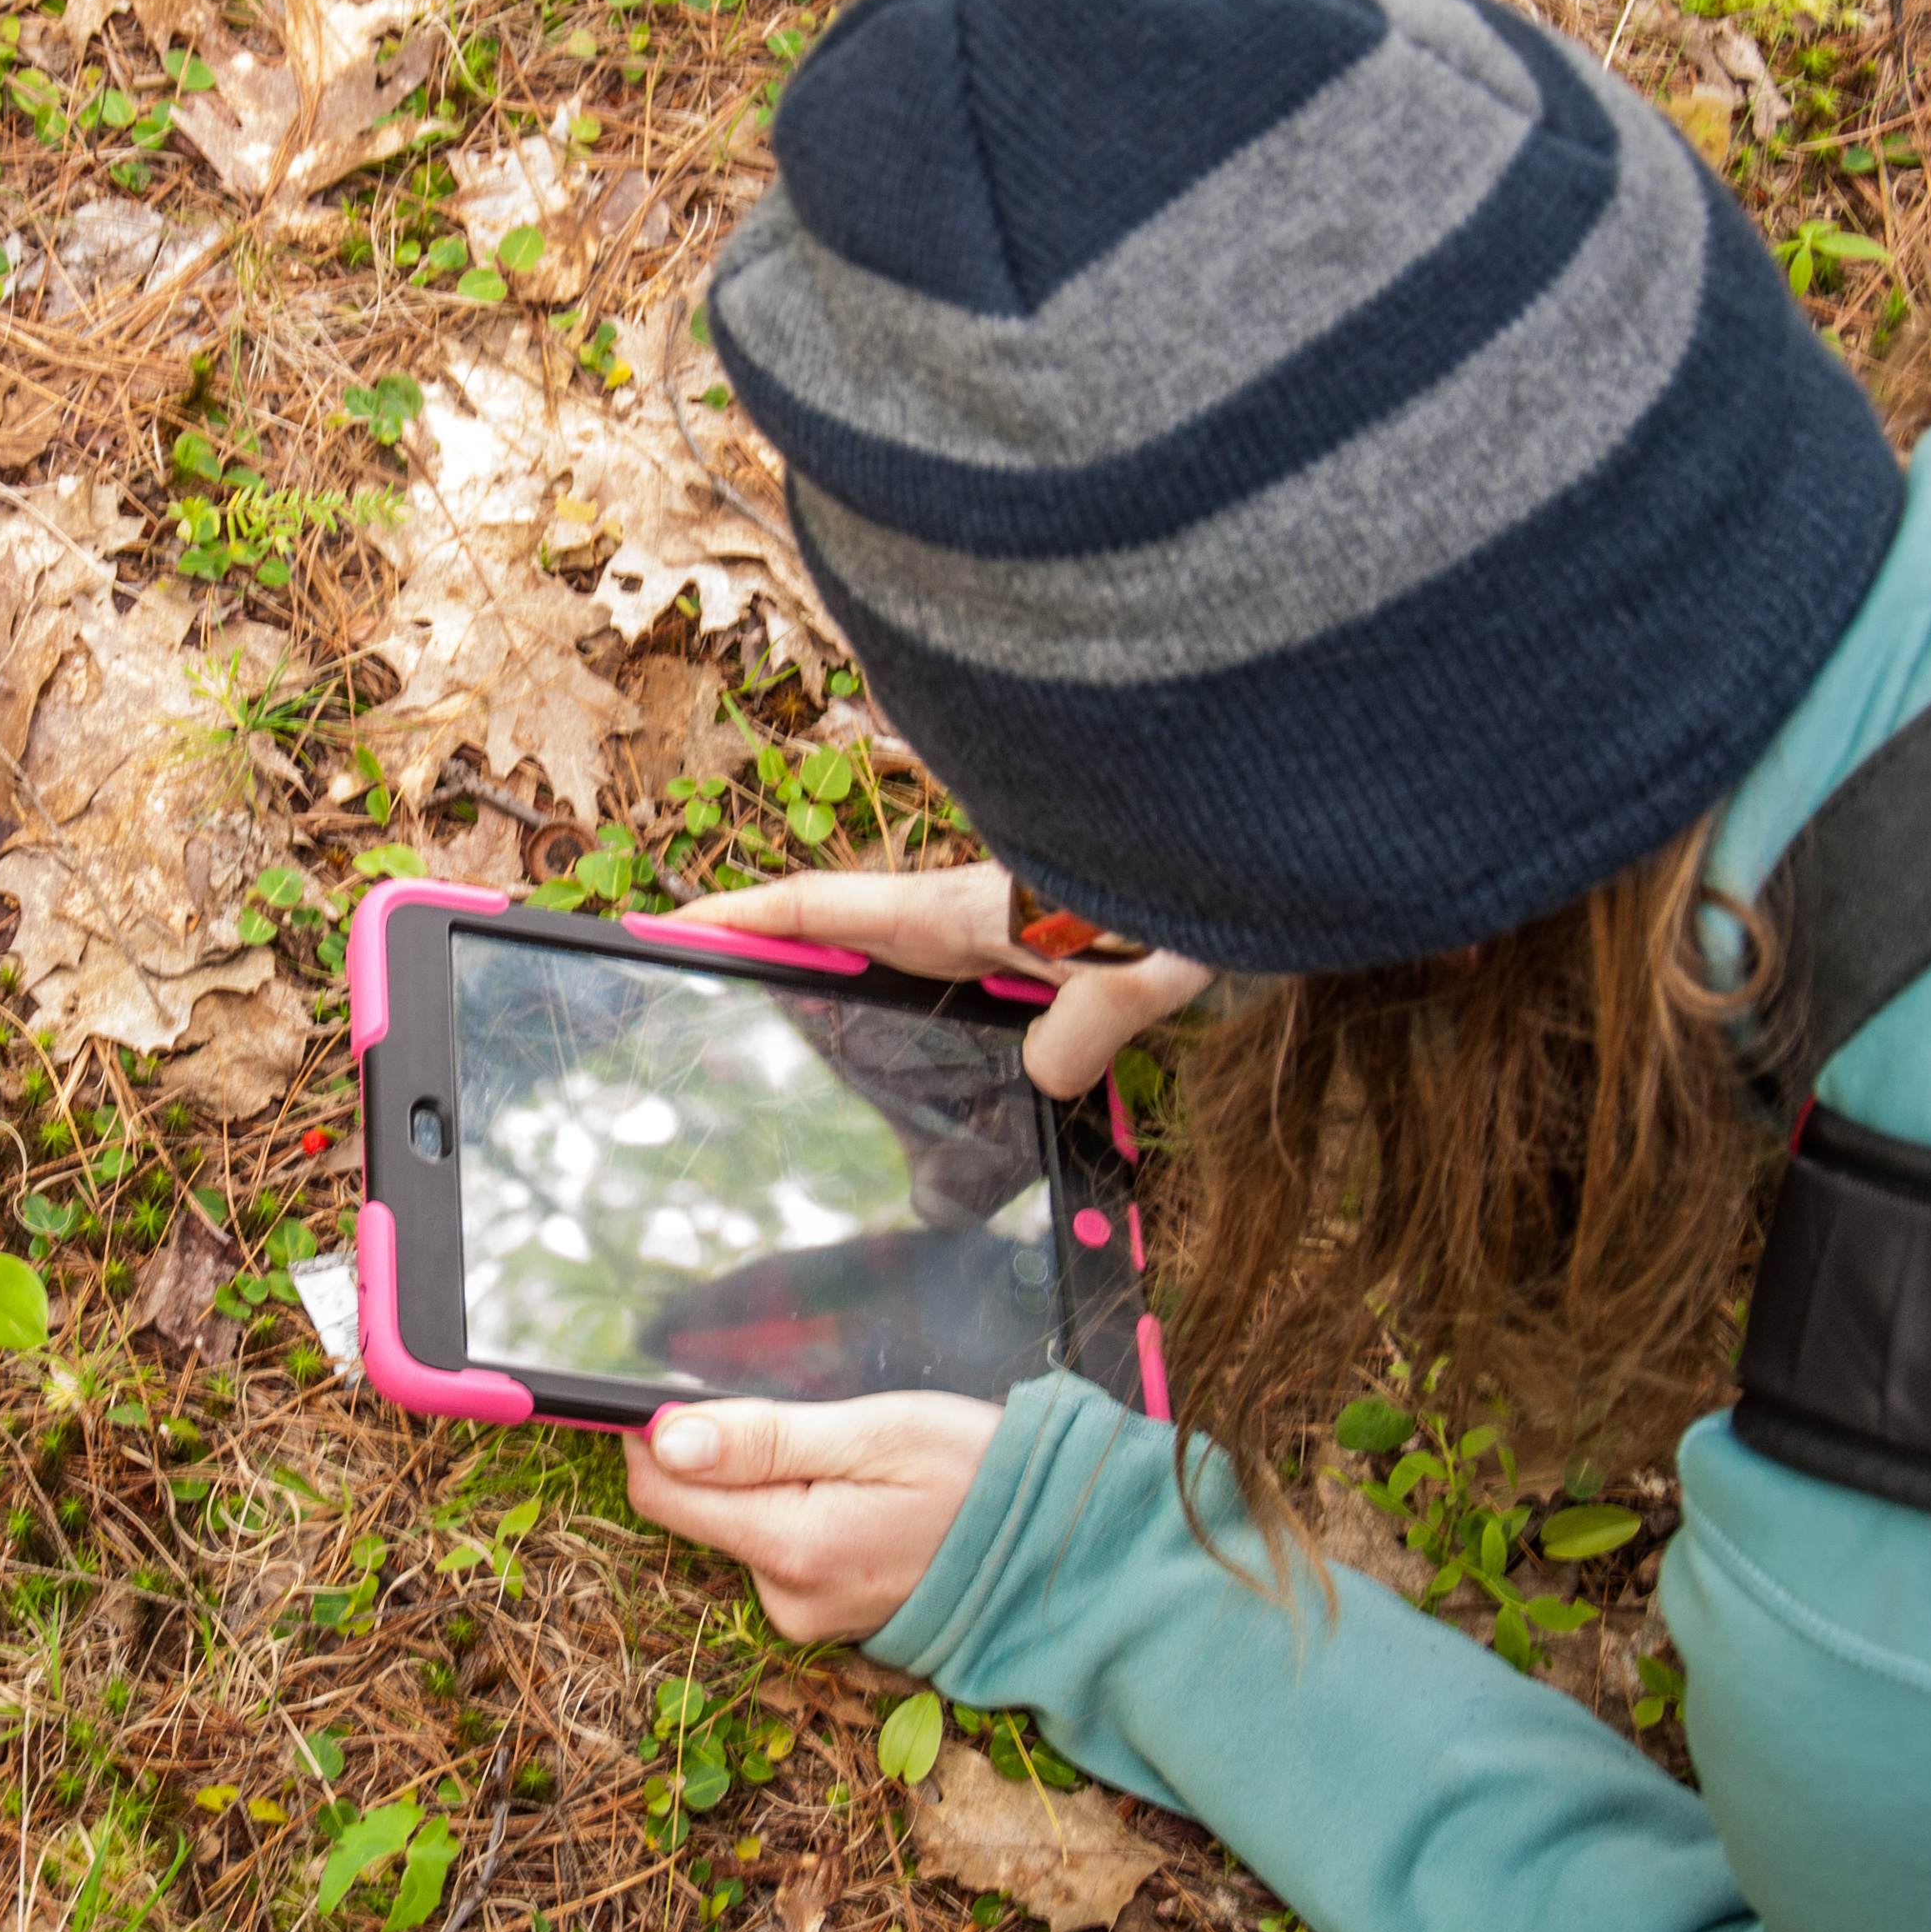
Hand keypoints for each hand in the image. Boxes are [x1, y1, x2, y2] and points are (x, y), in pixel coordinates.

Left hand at [624, 1393, 1003, 1640]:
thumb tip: (665, 1438)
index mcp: (793, 1549)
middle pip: (702, 1507)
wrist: (1056, 1550)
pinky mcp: (824, 1614)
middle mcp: (787, 1598)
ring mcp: (806, 1614)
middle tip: (820, 1425)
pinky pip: (781, 1547)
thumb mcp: (876, 1432)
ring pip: (743, 1523)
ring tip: (856, 1463)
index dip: (655, 1433)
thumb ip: (765, 1438)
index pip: (663, 1493)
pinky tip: (861, 1496)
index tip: (681, 1390)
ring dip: (775, 1482)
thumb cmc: (980, 1475)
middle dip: (736, 1455)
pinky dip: (803, 1511)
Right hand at [684, 863, 1212, 1095]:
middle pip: (838, 940)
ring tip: (786, 1059)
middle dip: (766, 962)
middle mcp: (967, 918)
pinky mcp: (1043, 954)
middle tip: (698, 998)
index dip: (739, 917)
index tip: (668, 925)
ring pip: (896, 971)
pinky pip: (959, 1000)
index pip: (822, 909)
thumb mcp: (1141, 957)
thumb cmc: (1194, 885)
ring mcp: (1001, 934)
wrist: (1261, 836)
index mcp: (959, 909)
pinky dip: (924, 1032)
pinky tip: (931, 1095)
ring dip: (843, 1001)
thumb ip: (1088, 1016)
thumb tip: (1043, 1077)